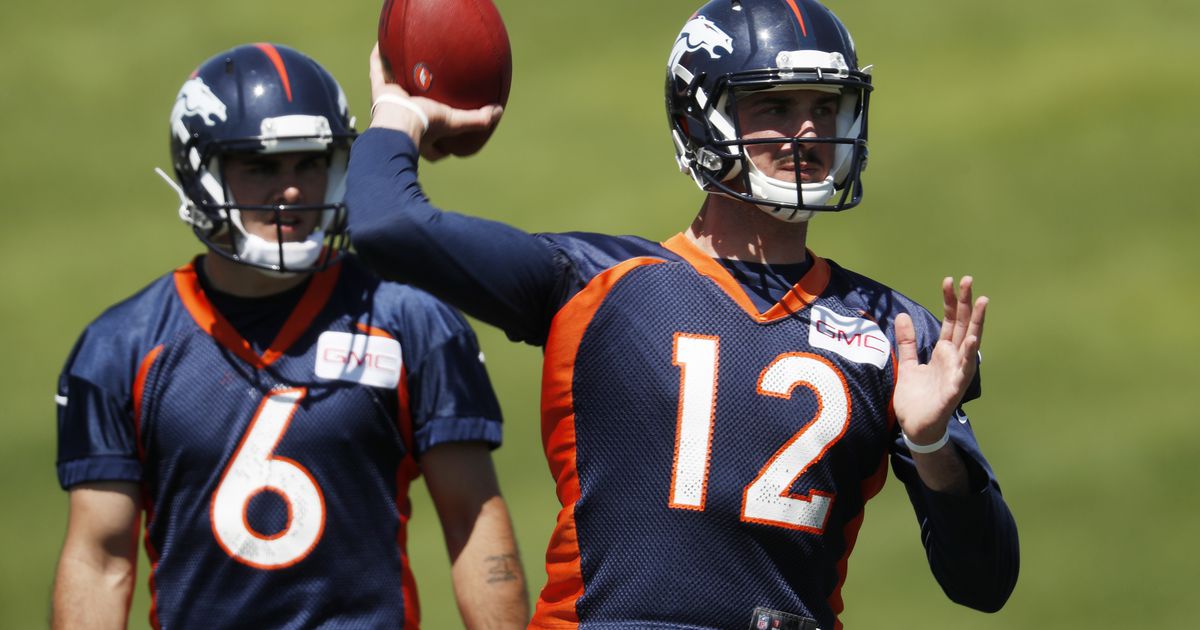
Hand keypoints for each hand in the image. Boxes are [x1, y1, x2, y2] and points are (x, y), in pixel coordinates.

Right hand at [368, 44, 502, 160]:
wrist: (399, 120)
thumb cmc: (426, 124)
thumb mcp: (455, 122)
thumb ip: (478, 119)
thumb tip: (498, 111)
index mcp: (422, 135)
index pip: (434, 149)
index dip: (441, 147)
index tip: (451, 138)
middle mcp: (405, 120)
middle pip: (413, 116)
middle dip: (419, 107)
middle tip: (428, 94)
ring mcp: (389, 104)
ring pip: (393, 90)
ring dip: (397, 78)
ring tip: (406, 65)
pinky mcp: (379, 90)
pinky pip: (377, 70)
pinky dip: (379, 57)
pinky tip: (383, 44)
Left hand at [892, 276, 986, 446]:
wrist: (915, 426)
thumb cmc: (915, 397)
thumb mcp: (907, 364)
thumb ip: (907, 341)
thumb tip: (902, 315)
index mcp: (944, 352)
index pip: (951, 321)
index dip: (950, 301)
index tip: (948, 281)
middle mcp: (954, 358)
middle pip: (963, 325)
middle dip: (966, 302)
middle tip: (968, 279)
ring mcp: (957, 372)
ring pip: (970, 342)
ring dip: (977, 322)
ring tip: (983, 301)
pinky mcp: (955, 388)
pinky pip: (964, 369)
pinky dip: (969, 355)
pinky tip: (973, 340)